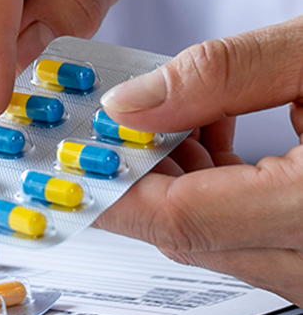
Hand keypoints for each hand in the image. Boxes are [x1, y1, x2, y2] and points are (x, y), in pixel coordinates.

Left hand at [96, 16, 302, 304]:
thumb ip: (225, 76)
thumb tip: (134, 104)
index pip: (177, 218)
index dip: (111, 184)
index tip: (67, 154)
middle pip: (186, 231)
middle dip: (137, 173)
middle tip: (107, 120)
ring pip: (211, 238)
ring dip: (174, 180)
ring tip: (178, 114)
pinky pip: (246, 239)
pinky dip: (214, 192)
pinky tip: (218, 137)